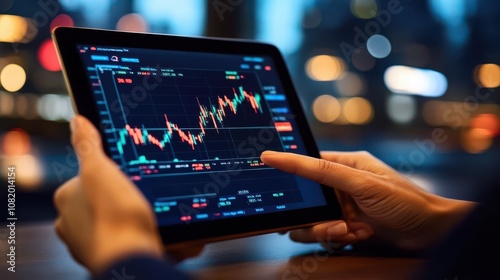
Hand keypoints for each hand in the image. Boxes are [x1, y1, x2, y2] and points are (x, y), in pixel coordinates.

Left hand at [54, 115, 163, 273]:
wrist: (132, 258)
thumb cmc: (112, 215)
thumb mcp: (99, 169)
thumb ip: (88, 144)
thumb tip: (78, 121)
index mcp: (69, 201)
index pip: (90, 178)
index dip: (113, 173)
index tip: (133, 173)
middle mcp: (74, 226)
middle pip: (109, 201)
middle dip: (131, 198)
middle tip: (150, 194)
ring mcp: (94, 244)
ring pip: (124, 223)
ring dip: (144, 218)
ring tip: (163, 214)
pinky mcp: (115, 257)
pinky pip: (136, 241)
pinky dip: (153, 237)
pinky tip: (168, 234)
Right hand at [260, 151, 475, 250]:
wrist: (432, 231)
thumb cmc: (405, 200)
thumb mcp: (362, 183)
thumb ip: (323, 171)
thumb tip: (287, 157)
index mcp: (344, 165)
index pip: (306, 164)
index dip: (288, 170)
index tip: (266, 168)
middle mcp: (340, 186)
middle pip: (305, 201)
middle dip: (314, 217)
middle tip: (331, 223)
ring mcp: (342, 208)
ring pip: (311, 222)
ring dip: (326, 230)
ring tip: (349, 231)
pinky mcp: (347, 226)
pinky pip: (326, 235)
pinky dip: (340, 239)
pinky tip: (360, 235)